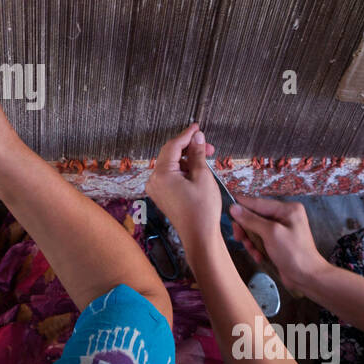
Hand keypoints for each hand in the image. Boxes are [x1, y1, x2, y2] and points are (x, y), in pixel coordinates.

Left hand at [147, 123, 221, 248]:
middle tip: (208, 146)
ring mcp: (156, 189)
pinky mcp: (161, 195)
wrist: (199, 236)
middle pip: (170, 155)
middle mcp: (154, 180)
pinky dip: (183, 170)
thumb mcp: (203, 177)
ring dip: (188, 159)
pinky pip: (170, 175)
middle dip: (189, 148)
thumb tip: (197, 137)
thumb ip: (198, 154)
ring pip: (171, 165)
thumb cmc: (202, 210)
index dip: (186, 135)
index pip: (173, 146)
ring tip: (207, 160)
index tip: (197, 127)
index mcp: (162, 174)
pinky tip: (197, 170)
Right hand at [229, 197, 329, 289]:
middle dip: (246, 229)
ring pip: (255, 230)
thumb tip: (234, 208)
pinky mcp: (277, 242)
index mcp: (287, 209)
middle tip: (239, 237)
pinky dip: (257, 248)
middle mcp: (284, 217)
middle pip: (255, 217)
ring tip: (254, 250)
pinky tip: (260, 256)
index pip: (258, 203)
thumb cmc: (294, 254)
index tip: (227, 209)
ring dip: (251, 241)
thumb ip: (251, 220)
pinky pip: (260, 240)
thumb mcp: (271, 233)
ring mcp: (280, 230)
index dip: (242, 206)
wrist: (306, 277)